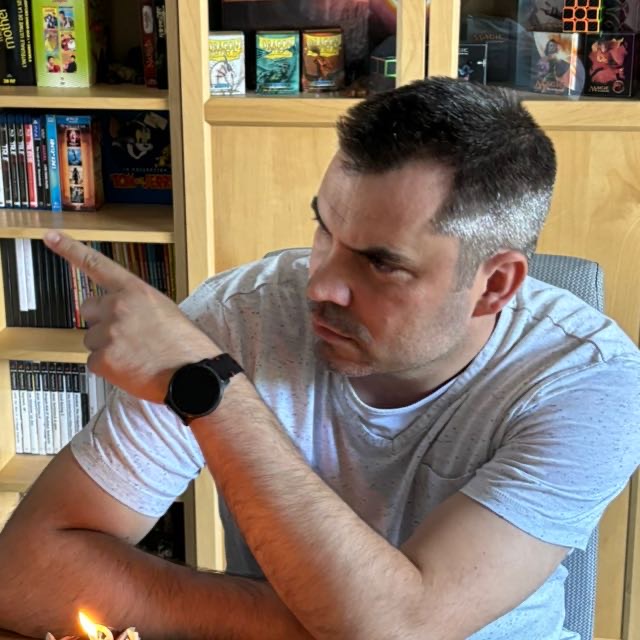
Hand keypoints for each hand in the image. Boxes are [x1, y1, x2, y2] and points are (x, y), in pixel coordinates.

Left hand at [43, 231, 220, 403]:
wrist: (194, 375)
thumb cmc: (187, 346)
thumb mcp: (166, 312)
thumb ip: (138, 306)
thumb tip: (122, 316)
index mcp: (136, 292)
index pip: (97, 265)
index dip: (70, 249)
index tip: (50, 236)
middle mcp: (118, 307)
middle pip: (88, 311)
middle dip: (100, 322)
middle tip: (124, 337)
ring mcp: (108, 334)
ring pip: (91, 340)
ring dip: (107, 349)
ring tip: (136, 357)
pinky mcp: (103, 360)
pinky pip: (94, 363)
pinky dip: (110, 370)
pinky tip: (132, 369)